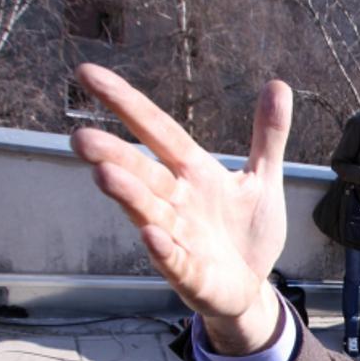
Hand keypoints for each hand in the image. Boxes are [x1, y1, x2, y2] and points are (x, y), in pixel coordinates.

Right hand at [69, 64, 288, 354]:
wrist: (252, 287)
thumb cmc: (246, 231)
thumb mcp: (262, 179)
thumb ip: (268, 135)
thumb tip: (279, 84)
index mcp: (193, 173)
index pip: (158, 131)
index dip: (126, 103)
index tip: (87, 74)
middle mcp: (178, 202)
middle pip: (143, 173)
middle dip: (113, 156)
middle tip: (80, 136)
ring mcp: (180, 239)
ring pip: (149, 213)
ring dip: (129, 196)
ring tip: (104, 175)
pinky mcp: (191, 275)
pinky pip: (175, 261)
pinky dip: (163, 249)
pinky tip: (151, 236)